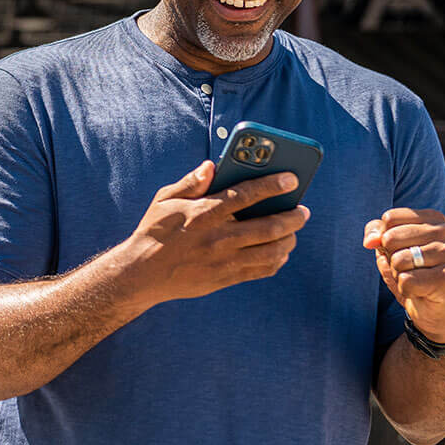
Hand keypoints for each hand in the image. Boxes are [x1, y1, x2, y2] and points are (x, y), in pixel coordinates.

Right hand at [125, 160, 309, 305]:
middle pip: (269, 226)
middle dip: (293, 216)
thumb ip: (190, 182)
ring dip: (290, 239)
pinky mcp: (226, 278)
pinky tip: (280, 251)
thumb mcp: (165, 200)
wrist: (142, 273)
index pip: (245, 195)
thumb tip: (212, 165)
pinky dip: (278, 259)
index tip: (292, 178)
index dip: (272, 185)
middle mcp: (218, 237)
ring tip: (293, 230)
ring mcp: (224, 261)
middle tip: (303, 210)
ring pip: (272, 250)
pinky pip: (262, 270)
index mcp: (204, 213)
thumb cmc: (155, 230)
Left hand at [365, 208, 444, 342]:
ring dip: (399, 274)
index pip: (389, 218)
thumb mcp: (390, 249)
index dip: (385, 239)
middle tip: (410, 269)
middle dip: (391, 258)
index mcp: (433, 218)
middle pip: (391, 238)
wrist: (437, 311)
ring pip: (398, 260)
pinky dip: (406, 289)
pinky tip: (421, 291)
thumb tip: (370, 240)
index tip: (402, 251)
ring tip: (417, 279)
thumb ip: (376, 234)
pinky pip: (406, 280)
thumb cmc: (413, 274)